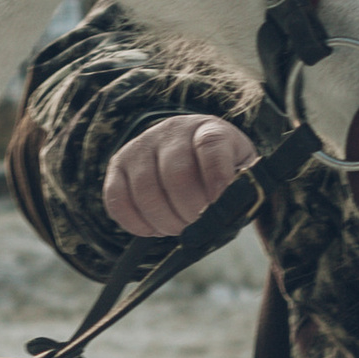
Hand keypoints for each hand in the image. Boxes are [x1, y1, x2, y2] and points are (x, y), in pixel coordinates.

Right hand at [102, 113, 256, 238]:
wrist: (187, 157)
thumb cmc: (219, 172)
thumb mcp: (240, 173)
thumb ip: (241, 188)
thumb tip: (230, 208)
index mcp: (208, 129)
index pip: (211, 146)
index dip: (216, 178)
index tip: (219, 205)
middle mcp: (171, 131)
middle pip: (176, 174)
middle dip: (190, 211)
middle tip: (198, 225)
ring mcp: (140, 146)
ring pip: (145, 191)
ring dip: (164, 221)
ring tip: (179, 227)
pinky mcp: (117, 165)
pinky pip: (117, 200)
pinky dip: (136, 223)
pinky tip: (155, 227)